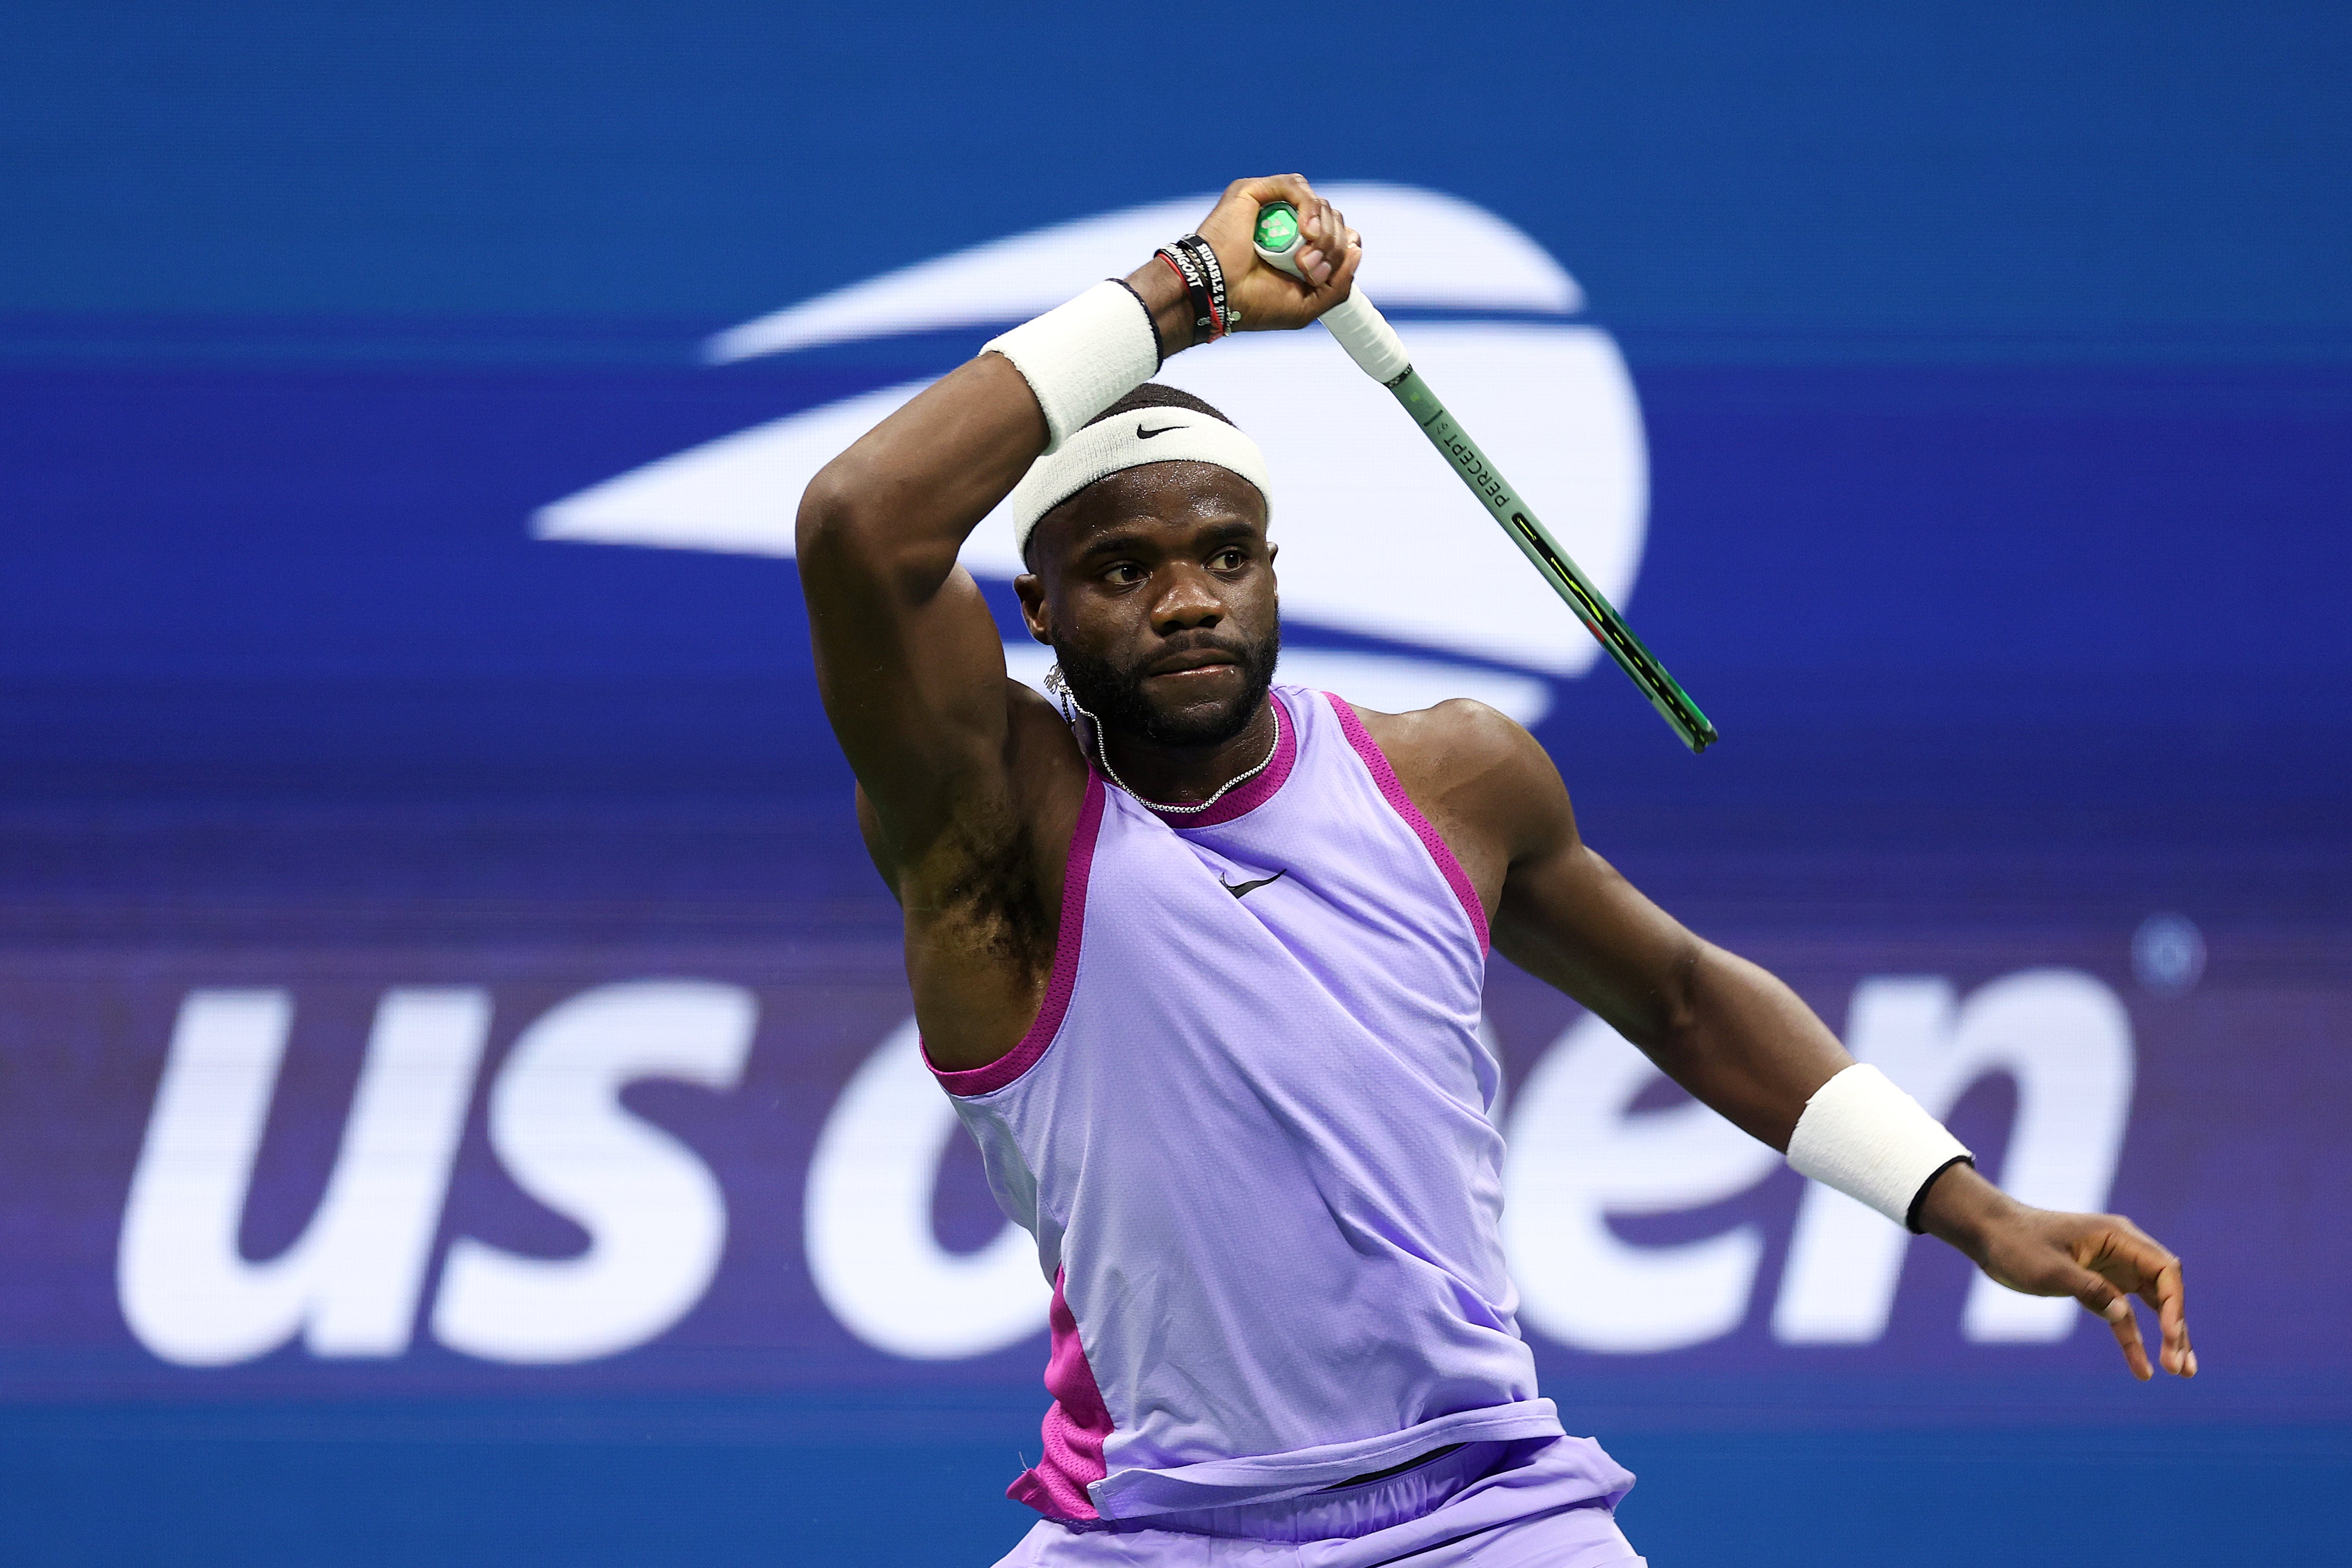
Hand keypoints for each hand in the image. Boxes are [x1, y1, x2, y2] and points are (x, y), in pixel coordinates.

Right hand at [1192, 174, 1361, 332]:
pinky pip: (1297, 186)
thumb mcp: (1307, 305)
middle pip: (1334, 218)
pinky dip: (1309, 208)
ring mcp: (1270, 206)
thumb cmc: (1253, 305)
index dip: (1343, 247)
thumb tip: (1356, 248)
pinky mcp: (1255, 191)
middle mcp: (1285, 223)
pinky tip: (1306, 232)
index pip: (1339, 232)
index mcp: (1297, 247)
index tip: (1329, 272)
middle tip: (1309, 271)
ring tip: (1302, 260)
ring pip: (1321, 203)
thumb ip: (1338, 285)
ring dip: (1323, 234)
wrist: (1217, 296)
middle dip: (1332, 248)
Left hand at [1919, 1164, 2194, 1380]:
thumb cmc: (2017, 1244)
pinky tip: (2143, 1369)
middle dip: (2176, 1327)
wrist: (1989, 1234)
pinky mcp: (2099, 1284)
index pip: (2164, 1270)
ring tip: (2181, 1372)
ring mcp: (2113, 1268)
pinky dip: (2135, 1339)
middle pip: (2165, 1290)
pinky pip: (2125, 1314)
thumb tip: (2123, 1314)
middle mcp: (2123, 1250)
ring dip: (2167, 1337)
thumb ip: (2088, 1289)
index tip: (2171, 1336)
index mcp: (2118, 1236)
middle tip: (2181, 1367)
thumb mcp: (2049, 1269)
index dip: (2175, 1304)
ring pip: (2152, 1305)